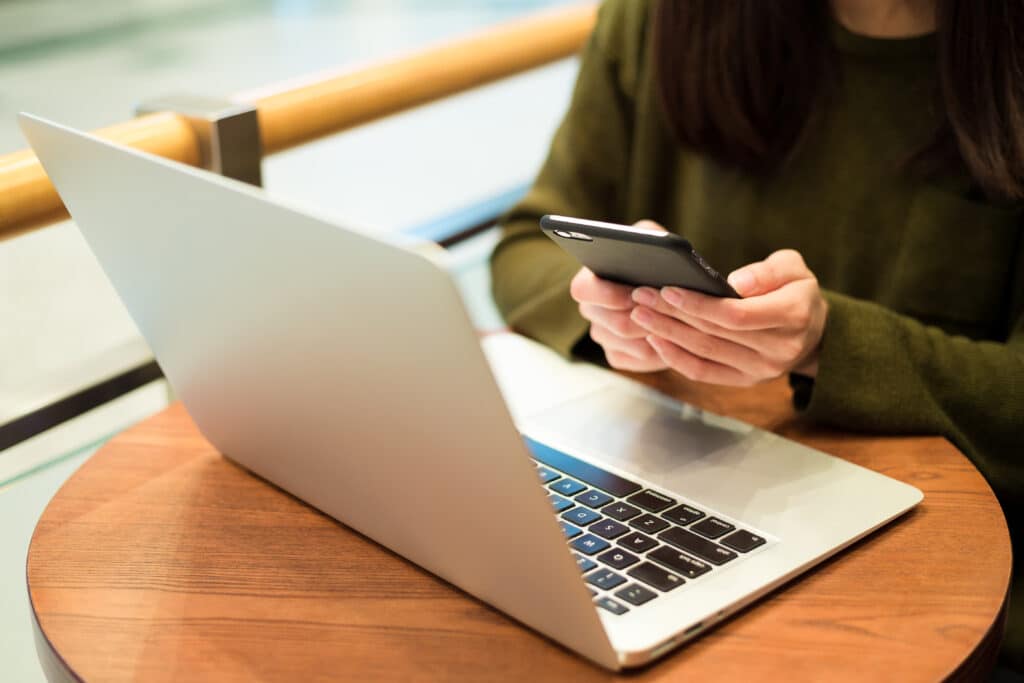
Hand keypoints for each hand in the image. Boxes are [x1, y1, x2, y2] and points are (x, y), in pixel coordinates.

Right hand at [570, 220, 670, 372]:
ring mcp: (602, 335)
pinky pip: (639, 360)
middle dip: (648, 318)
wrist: (672, 285)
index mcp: (588, 281)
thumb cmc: (658, 257)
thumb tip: (654, 252)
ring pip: (632, 344)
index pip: (582, 290)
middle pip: (616, 323)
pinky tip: (677, 336)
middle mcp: (590, 310)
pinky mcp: (617, 355)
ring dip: (659, 333)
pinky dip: (662, 350)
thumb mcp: (652, 239)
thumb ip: (648, 238)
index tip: (636, 293)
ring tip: (682, 322)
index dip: (609, 295)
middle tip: (672, 312)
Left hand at [628, 249, 827, 385]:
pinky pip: (704, 372)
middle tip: (640, 296)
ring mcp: (760, 370)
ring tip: (640, 314)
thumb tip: (735, 283)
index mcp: (793, 317)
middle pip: (714, 333)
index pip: (736, 315)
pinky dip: (676, 358)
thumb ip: (768, 272)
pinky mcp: (744, 381)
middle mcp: (778, 350)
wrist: (812, 330)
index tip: (667, 289)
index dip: (699, 305)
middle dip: (672, 314)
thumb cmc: (796, 290)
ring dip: (667, 334)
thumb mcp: (794, 269)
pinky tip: (654, 340)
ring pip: (704, 353)